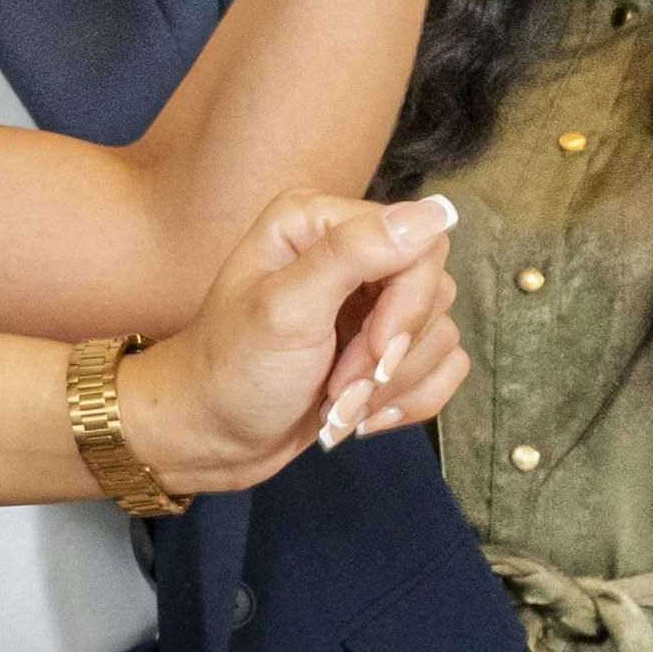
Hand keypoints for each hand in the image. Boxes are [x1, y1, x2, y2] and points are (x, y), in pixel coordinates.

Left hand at [123, 194, 469, 492]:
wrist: (211, 438)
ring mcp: (368, 301)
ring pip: (440, 336)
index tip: (371, 353)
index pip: (420, 244)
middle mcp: (348, 251)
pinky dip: (406, 402)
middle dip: (390, 355)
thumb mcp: (286, 309)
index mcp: (317, 222)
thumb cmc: (233, 371)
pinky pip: (441, 368)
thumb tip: (431, 214)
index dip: (407, 306)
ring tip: (334, 406)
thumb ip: (352, 254)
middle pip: (435, 291)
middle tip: (337, 388)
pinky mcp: (382, 346)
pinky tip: (359, 417)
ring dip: (391, 387)